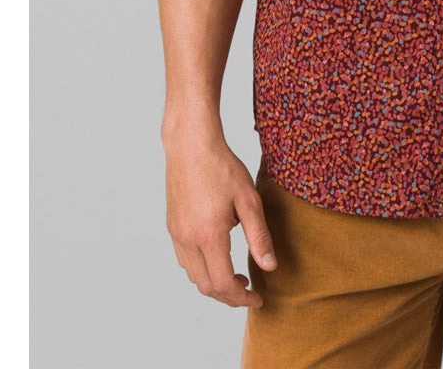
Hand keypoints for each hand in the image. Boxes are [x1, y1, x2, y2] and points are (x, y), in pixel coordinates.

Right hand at [164, 135, 278, 306]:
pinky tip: (217, 256)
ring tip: (236, 274)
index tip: (257, 297)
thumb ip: (259, 236)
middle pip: (206, 286)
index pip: (223, 283)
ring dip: (214, 283)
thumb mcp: (249, 199)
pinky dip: (201, 269)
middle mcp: (188, 239)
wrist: (191, 145)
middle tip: (249, 290)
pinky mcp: (172, 226)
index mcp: (209, 235)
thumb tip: (270, 267)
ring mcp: (177, 234)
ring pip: (193, 275)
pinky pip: (185, 260)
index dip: (241, 297)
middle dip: (228, 295)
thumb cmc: (222, 167)